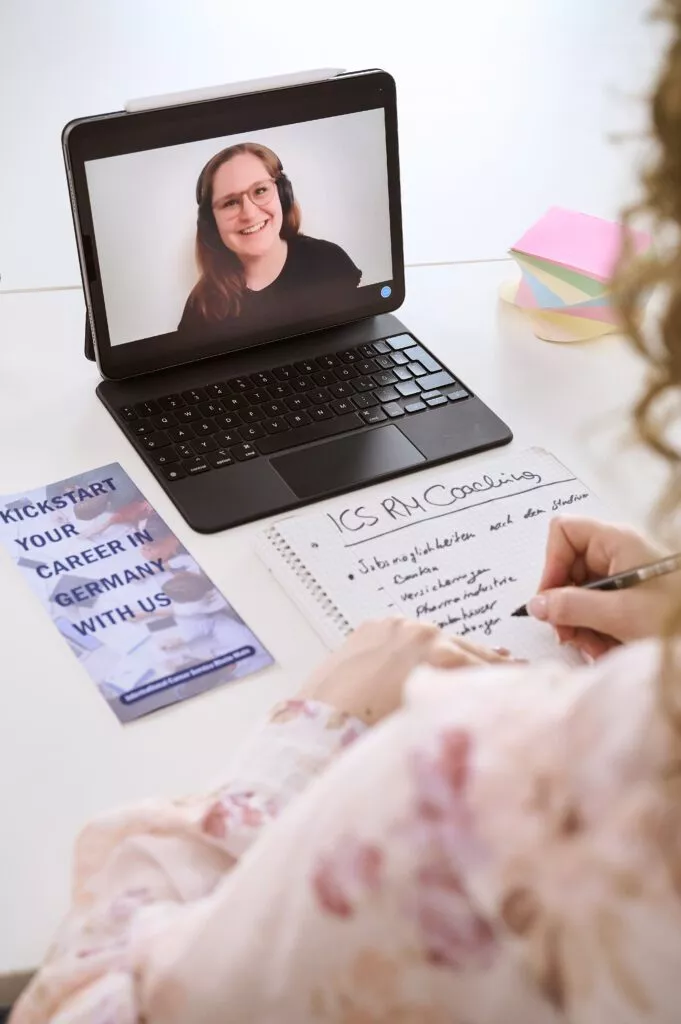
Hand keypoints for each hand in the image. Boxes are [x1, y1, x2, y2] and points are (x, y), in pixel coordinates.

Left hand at [299, 617, 515, 724]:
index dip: (506, 682)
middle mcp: (421, 632)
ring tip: (482, 666)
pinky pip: (409, 635)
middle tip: (513, 674)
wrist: (316, 727)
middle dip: (489, 666)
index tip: (523, 686)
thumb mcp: (427, 720)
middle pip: (468, 649)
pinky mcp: (373, 626)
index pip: (487, 668)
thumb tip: (483, 714)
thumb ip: (459, 707)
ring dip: (456, 654)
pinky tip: (436, 654)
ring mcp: (395, 625)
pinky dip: (424, 645)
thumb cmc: (370, 734)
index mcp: (440, 654)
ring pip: (439, 640)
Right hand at [529, 516, 675, 657]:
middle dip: (565, 606)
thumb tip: (536, 605)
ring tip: (594, 649)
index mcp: (616, 541)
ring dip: (580, 625)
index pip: (563, 532)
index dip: (551, 563)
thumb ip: (572, 607)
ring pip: (580, 593)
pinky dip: (596, 630)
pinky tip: (606, 649)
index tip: (551, 598)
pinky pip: (597, 608)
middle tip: (567, 635)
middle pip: (568, 568)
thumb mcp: (619, 614)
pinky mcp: (629, 596)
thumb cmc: (676, 616)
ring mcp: (623, 575)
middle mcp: (617, 552)